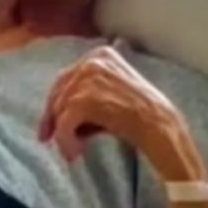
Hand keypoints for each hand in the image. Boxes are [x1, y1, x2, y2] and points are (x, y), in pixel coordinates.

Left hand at [38, 46, 207, 181]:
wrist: (159, 124)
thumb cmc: (138, 112)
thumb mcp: (112, 88)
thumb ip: (87, 90)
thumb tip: (54, 114)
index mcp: (100, 54)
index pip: (66, 77)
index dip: (55, 101)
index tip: (50, 122)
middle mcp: (92, 61)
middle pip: (58, 91)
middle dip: (52, 117)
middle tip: (47, 138)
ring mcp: (87, 79)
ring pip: (59, 109)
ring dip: (63, 133)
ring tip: (76, 148)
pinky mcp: (84, 100)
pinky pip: (64, 124)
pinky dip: (65, 141)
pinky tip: (75, 154)